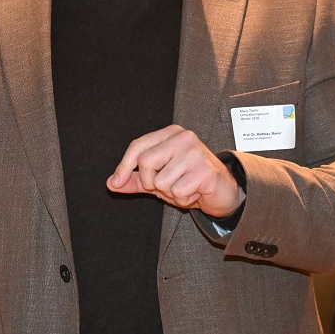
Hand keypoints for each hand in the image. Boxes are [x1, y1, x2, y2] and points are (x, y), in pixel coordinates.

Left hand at [108, 125, 243, 217]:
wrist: (223, 192)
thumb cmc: (189, 181)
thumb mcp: (157, 179)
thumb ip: (134, 180)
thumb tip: (111, 183)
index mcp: (170, 134)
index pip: (138, 146)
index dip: (123, 166)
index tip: (115, 182)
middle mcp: (183, 137)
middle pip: (145, 163)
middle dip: (150, 183)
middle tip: (166, 186)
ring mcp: (195, 152)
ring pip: (161, 181)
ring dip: (169, 193)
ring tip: (183, 188)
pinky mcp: (205, 170)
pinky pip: (178, 191)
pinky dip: (183, 199)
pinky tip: (194, 192)